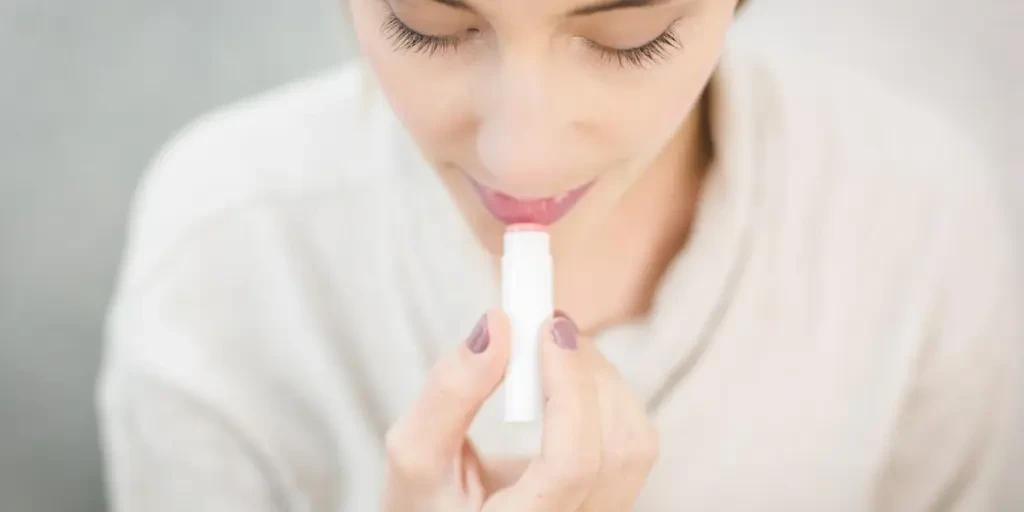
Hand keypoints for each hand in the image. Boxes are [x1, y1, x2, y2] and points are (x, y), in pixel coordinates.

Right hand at [382, 309, 658, 510]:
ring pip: (636, 443)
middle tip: (545, 325)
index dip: (570, 390)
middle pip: (617, 447)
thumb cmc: (429, 501)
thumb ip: (449, 392)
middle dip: (586, 373)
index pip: (571, 466)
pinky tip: (566, 383)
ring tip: (551, 352)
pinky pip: (634, 446)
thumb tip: (497, 324)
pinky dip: (608, 398)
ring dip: (600, 380)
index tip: (548, 329)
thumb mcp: (415, 455)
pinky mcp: (613, 501)